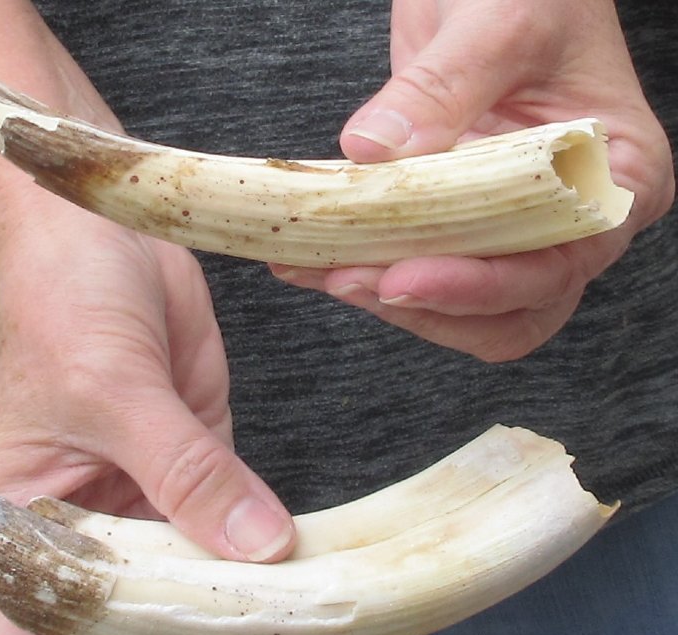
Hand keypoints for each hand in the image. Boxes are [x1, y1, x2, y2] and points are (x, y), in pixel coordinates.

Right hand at [0, 199, 369, 634]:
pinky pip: (245, 548)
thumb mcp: (112, 385)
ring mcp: (152, 514)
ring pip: (208, 608)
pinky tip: (337, 596)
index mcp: (25, 536)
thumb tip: (263, 555)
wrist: (98, 237)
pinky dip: (286, 580)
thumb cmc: (61, 300)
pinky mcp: (205, 480)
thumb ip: (184, 473)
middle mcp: (88, 542)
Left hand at [272, 0, 674, 360]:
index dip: (480, 289)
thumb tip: (373, 150)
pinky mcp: (461, 226)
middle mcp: (570, 220)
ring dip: (388, 299)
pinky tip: (314, 260)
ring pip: (460, 310)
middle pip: (508, 310)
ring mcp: (514, 228)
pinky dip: (366, 272)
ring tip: (323, 270)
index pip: (556, 267)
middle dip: (428, 307)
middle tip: (350, 279)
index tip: (404, 279)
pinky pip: (419, 270)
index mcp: (615, 178)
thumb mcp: (503, 23)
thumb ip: (444, 88)